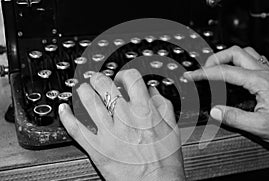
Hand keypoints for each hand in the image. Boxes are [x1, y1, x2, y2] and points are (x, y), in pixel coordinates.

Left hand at [59, 69, 184, 180]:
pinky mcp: (96, 147)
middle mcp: (125, 117)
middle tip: (97, 81)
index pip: (130, 78)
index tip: (121, 78)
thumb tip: (153, 92)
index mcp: (144, 110)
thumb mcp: (172, 128)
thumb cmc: (165, 160)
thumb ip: (163, 106)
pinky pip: (75, 128)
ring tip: (82, 90)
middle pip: (104, 85)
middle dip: (99, 79)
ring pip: (87, 101)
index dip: (123, 74)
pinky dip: (66, 116)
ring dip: (82, 91)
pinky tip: (64, 109)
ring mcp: (108, 132)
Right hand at [184, 45, 268, 149]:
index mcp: (261, 82)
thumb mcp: (260, 127)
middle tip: (202, 71)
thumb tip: (214, 110)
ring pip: (245, 52)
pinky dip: (238, 61)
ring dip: (227, 57)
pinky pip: (253, 60)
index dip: (205, 73)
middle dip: (214, 59)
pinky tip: (234, 71)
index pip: (225, 72)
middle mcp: (266, 73)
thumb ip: (234, 117)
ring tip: (215, 68)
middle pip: (235, 52)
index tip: (192, 75)